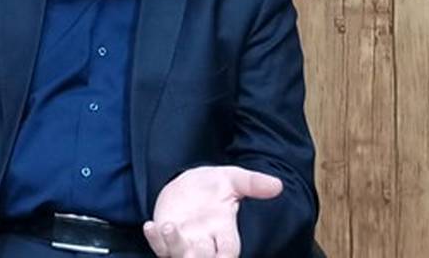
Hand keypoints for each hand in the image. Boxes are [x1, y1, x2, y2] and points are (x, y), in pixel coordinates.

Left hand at [142, 166, 281, 257]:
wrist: (188, 183)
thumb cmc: (213, 185)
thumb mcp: (233, 179)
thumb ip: (252, 183)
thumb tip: (277, 185)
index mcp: (224, 231)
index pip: (229, 250)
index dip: (227, 255)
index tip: (224, 255)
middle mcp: (204, 241)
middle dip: (199, 256)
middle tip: (194, 249)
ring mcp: (183, 240)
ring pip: (179, 255)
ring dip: (174, 245)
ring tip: (170, 226)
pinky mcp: (165, 236)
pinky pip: (159, 245)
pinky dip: (154, 239)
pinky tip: (150, 225)